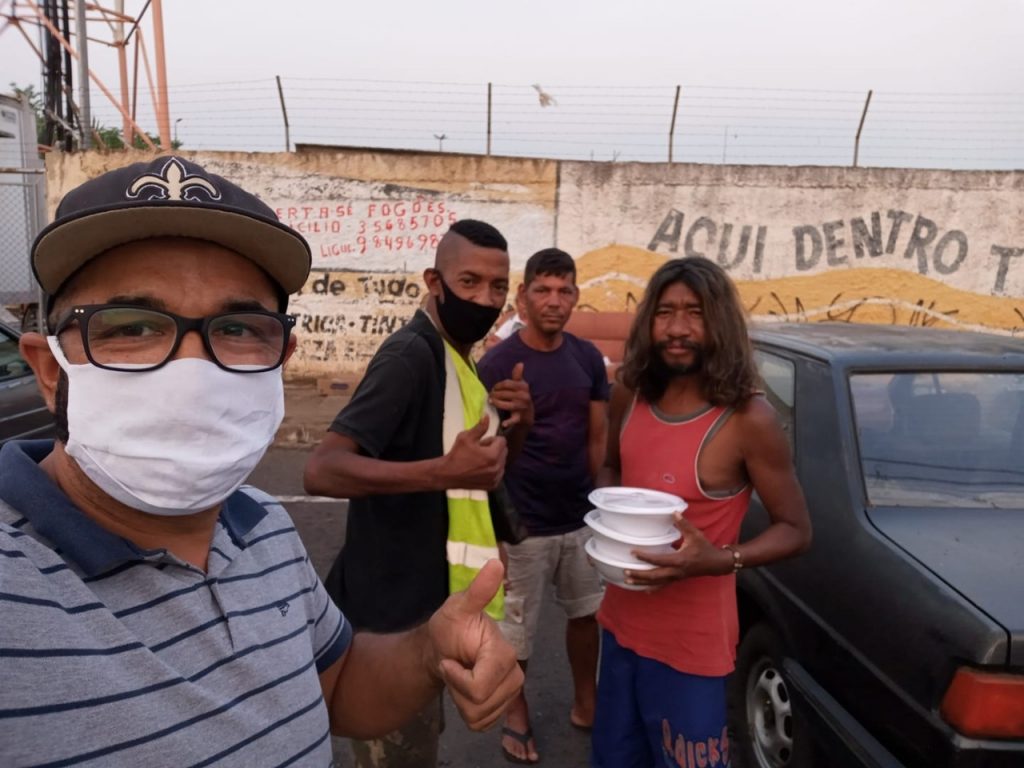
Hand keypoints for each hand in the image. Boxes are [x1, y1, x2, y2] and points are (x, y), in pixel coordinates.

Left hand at [426, 559, 524, 730]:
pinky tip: (466, 689)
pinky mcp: (503, 708)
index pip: (478, 687)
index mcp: (505, 653)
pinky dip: (467, 710)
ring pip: (479, 717)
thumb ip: (478, 590)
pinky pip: (481, 725)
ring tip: (461, 676)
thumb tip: (496, 563)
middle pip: (479, 705)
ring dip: (461, 700)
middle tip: (456, 667)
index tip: (450, 660)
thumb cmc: (451, 627)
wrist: (445, 648)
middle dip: (458, 689)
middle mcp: (515, 675)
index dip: (456, 678)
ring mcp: (510, 694)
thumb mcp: (458, 606)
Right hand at [440, 414, 507, 489]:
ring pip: (502, 463)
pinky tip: (481, 469)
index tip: (481, 443)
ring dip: (495, 459)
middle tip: (480, 451)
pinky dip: (493, 470)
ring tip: (480, 460)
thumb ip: (480, 427)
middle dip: (494, 449)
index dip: (492, 440)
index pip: (502, 441)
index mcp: (492, 456)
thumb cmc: (457, 454)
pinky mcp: (493, 485)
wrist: (448, 474)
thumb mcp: (466, 437)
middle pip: (504, 452)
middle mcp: (497, 468)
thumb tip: (487, 415)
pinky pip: (499, 473)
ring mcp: (496, 478)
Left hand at [489, 362, 533, 429]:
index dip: (498, 385)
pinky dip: (508, 422)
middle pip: (504, 393)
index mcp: (524, 387)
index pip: (507, 383)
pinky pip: (513, 420)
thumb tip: (520, 363)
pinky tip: (503, 424)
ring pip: (505, 404)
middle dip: (494, 394)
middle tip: (490, 396)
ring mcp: (522, 407)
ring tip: (491, 402)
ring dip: (496, 403)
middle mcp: (524, 396)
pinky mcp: (520, 418)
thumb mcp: (521, 385)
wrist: (528, 414)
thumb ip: (518, 375)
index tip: (494, 388)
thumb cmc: (521, 396)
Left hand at [625, 513, 731, 588]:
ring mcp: (676, 577)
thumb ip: (684, 524)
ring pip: (657, 583)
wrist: (715, 564)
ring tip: (628, 581)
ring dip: (642, 582)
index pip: (659, 560)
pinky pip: (663, 586)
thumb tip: (674, 512)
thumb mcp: (695, 535)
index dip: (646, 557)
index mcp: (679, 560)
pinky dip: (653, 588)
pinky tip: (644, 590)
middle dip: (639, 574)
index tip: (633, 553)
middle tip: (625, 571)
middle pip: (654, 575)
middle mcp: (676, 571)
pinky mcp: (677, 579)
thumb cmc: (704, 548)